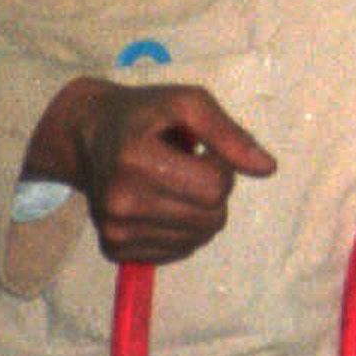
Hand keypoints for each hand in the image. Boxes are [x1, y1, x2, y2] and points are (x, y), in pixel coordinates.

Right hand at [29, 79, 275, 266]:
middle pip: (210, 217)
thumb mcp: (189, 104)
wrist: (88, 135)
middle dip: (214, 192)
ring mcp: (114, 229)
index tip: (205, 153)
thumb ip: (231, 134)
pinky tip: (163, 204)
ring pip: (198, 238)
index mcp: (135, 159)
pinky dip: (182, 231)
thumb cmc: (146, 115)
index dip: (222, 168)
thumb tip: (268, 168)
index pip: (215, 188)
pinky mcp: (113, 249)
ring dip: (200, 212)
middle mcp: (120, 200)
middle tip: (190, 169)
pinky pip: (178, 252)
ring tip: (174, 184)